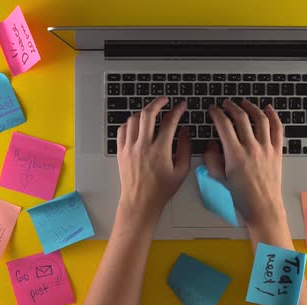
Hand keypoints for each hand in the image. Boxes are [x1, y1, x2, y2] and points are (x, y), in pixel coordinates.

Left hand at [116, 96, 190, 221]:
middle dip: (158, 102)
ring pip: (134, 119)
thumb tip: (185, 131)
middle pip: (148, 114)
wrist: (140, 202)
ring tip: (151, 113)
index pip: (170, 122)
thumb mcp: (181, 170)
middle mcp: (143, 146)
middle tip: (165, 100)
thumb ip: (185, 148)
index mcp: (160, 150)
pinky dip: (130, 123)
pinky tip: (137, 124)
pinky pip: (122, 130)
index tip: (182, 106)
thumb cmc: (162, 189)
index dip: (177, 110)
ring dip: (143, 112)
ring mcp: (130, 148)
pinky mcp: (121, 152)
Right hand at [204, 99, 285, 232]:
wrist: (262, 207)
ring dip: (251, 107)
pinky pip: (277, 129)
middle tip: (225, 104)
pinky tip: (268, 109)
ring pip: (260, 119)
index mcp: (235, 155)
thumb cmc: (241, 197)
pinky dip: (273, 116)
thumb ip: (212, 159)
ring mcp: (266, 149)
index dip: (216, 113)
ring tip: (244, 103)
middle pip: (241, 118)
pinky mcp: (277, 151)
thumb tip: (212, 143)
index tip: (212, 110)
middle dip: (231, 107)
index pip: (223, 125)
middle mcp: (251, 148)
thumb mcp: (219, 178)